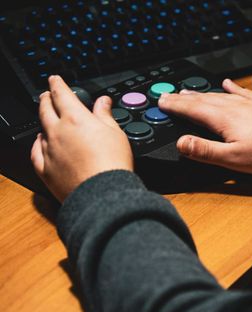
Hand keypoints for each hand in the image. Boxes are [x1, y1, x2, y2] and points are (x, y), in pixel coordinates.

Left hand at [31, 76, 132, 202]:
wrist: (103, 193)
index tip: (55, 79)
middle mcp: (57, 131)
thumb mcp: (115, 132)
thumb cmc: (112, 164)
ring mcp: (49, 150)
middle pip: (45, 109)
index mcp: (75, 118)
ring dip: (43, 121)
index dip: (57, 84)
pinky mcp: (45, 169)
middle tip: (47, 95)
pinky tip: (41, 142)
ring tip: (47, 119)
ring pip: (41, 130)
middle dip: (46, 99)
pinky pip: (36, 152)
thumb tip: (103, 102)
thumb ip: (105, 114)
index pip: (61, 94)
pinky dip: (38, 144)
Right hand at [158, 79, 251, 173]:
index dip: (175, 106)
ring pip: (220, 95)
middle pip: (203, 99)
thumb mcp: (232, 158)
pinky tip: (229, 83)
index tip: (161, 102)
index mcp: (223, 119)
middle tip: (169, 95)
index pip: (192, 109)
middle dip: (184, 98)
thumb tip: (181, 143)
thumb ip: (205, 150)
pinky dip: (233, 87)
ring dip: (203, 93)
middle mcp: (234, 107)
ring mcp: (250, 104)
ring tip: (190, 91)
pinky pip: (244, 92)